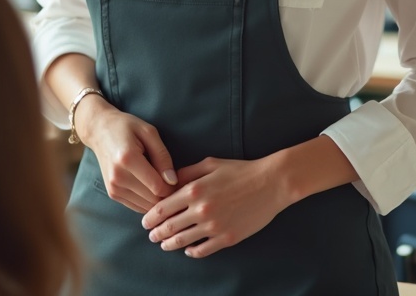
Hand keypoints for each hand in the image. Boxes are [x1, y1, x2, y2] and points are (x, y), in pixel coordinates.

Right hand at [79, 96, 177, 213]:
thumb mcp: (148, 132)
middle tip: (177, 183)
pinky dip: (148, 201)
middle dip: (169, 195)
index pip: (158, 187)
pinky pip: (137, 206)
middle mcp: (118, 177)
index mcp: (128, 159)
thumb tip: (173, 181)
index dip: (174, 187)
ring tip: (165, 184)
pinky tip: (153, 188)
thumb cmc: (127, 126)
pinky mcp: (113, 194)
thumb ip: (162, 156)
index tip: (182, 179)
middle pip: (152, 199)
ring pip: (146, 207)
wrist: (99, 130)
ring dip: (158, 200)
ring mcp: (113, 188)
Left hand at [141, 156, 286, 257]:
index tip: (145, 221)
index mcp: (195, 190)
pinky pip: (203, 250)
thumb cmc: (240, 170)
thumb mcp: (211, 164)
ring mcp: (214, 226)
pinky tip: (188, 250)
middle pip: (170, 227)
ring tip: (164, 244)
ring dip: (170, 244)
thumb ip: (188, 173)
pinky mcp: (227, 238)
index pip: (163, 207)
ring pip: (183, 241)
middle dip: (156, 232)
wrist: (270, 183)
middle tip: (150, 235)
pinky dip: (192, 252)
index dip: (151, 217)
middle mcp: (201, 210)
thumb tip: (170, 181)